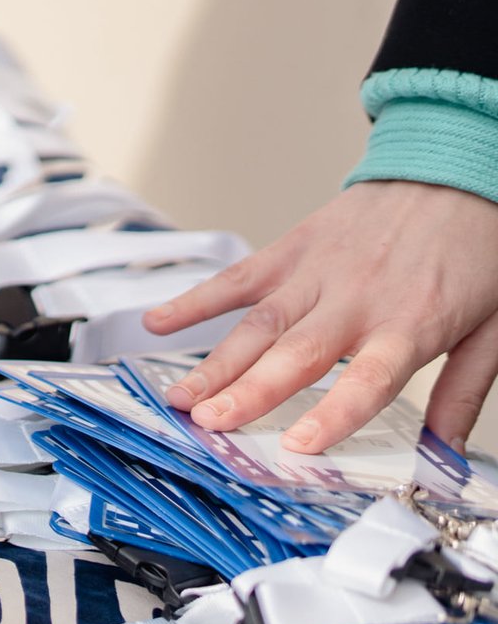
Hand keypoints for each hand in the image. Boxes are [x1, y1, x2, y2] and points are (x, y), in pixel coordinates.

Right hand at [142, 180, 497, 453]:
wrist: (459, 167)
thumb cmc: (477, 247)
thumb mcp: (493, 326)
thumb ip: (463, 393)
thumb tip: (444, 456)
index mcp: (411, 322)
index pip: (368, 378)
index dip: (333, 412)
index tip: (298, 445)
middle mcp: (357, 299)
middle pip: (295, 354)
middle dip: (248, 392)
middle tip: (210, 424)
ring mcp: (318, 273)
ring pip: (258, 324)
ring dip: (215, 364)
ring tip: (181, 398)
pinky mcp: (292, 250)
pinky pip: (238, 279)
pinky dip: (195, 301)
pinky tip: (159, 324)